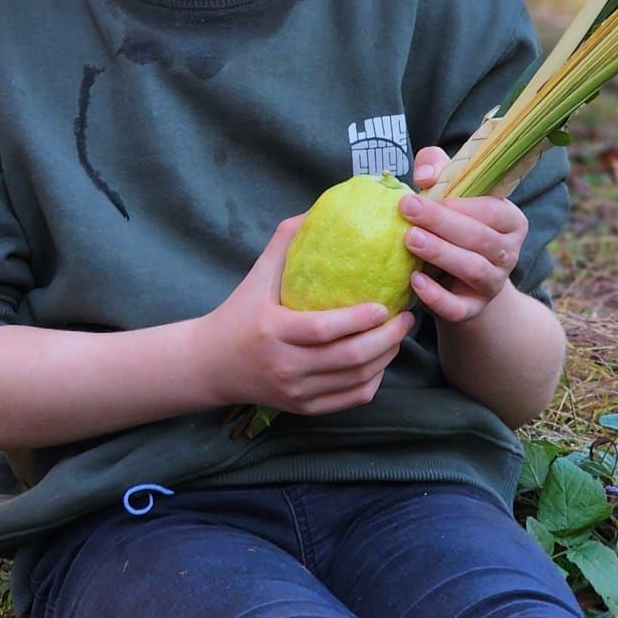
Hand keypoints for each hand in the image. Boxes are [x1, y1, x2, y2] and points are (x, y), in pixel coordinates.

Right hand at [204, 215, 414, 416]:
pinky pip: (350, 399)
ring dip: (386, 358)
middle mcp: (285, 367)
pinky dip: (373, 381)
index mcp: (273, 332)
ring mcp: (296, 392)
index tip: (384, 304)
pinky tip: (382, 361)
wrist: (211, 365)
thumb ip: (287, 242)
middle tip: (405, 317)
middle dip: (387, 339)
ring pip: (356, 381)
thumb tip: (320, 209)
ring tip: (399, 334)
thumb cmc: (239, 313)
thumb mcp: (257, 276)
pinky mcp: (303, 408)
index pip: (322, 330)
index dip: (358, 319)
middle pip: (348, 359)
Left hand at [400, 147, 528, 325]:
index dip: (460, 203)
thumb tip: (426, 175)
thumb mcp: (449, 193)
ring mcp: (493, 284)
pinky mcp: (473, 309)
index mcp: (510, 221)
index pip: (493, 210)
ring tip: (410, 239)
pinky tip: (414, 280)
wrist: (458, 282)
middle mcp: (508, 253)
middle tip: (407, 208)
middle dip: (443, 223)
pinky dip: (437, 297)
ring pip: (474, 269)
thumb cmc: (452, 225)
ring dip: (441, 253)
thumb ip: (438, 170)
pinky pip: (459, 307)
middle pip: (481, 238)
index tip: (424, 190)